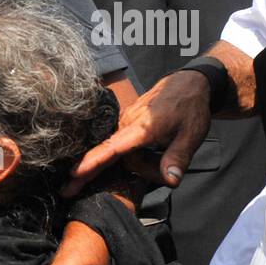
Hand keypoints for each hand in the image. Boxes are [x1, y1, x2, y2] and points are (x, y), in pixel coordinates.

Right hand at [65, 70, 210, 194]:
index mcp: (142, 128)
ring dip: (144, 161)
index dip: (92, 163)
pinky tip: (152, 149)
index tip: (73, 174)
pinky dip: (137, 153)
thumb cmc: (190, 108)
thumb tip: (170, 180)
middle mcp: (127, 123)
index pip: (111, 149)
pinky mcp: (126, 122)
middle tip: (168, 173)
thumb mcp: (191, 136)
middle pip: (122, 159)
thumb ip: (178, 159)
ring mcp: (125, 122)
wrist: (189, 84)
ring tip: (166, 153)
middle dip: (143, 170)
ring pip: (125, 153)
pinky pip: (125, 144)